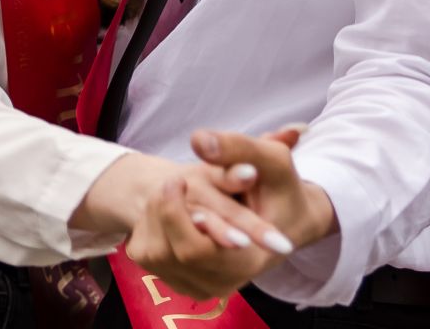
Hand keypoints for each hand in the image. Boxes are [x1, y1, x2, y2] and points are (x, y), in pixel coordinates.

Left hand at [122, 126, 310, 299]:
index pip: (196, 249)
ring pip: (154, 253)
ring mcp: (200, 287)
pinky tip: (174, 214)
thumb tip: (199, 140)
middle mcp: (222, 283)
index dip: (178, 215)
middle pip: (169, 252)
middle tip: (176, 179)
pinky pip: (148, 257)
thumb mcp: (271, 160)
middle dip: (167, 210)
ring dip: (157, 216)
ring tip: (178, 194)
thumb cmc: (278, 187)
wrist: (281, 216)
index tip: (178, 179)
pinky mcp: (181, 283)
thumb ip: (238, 149)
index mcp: (248, 262)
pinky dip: (153, 229)